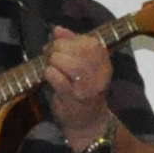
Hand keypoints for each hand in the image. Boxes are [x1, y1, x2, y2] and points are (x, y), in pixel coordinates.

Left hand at [40, 27, 117, 145]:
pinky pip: (56, 77)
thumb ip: (72, 45)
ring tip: (51, 68)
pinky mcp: (73, 97)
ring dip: (53, 62)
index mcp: (104, 62)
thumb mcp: (82, 66)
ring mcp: (87, 86)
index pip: (89, 42)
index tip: (59, 46)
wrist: (88, 123)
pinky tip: (50, 79)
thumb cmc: (83, 91)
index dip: (69, 40)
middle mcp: (99, 73)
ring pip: (65, 60)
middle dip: (57, 49)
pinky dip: (49, 74)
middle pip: (75, 48)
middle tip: (49, 56)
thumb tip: (57, 29)